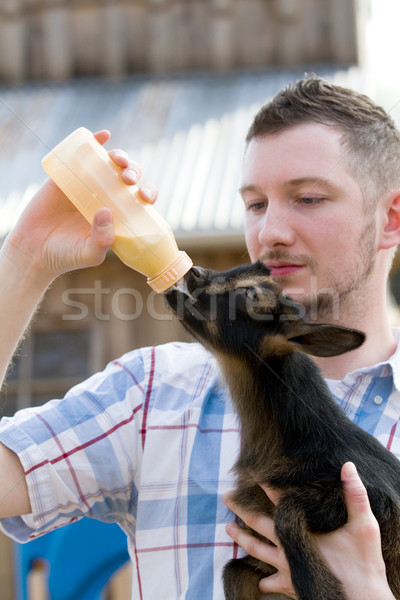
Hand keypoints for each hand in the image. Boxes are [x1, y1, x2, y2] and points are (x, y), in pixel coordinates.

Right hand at [4, 130, 157, 281]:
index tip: (145, 197)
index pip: (139, 199)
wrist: (34, 251)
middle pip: (127, 178)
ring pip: (109, 164)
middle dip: (133, 172)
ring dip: (119, 157)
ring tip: (117, 161)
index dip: (147, 193)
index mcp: (118, 215)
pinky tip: (102, 135)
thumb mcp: (90, 254)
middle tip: (128, 179)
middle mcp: (105, 197)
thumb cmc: (67, 256)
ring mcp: (86, 185)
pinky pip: (81, 156)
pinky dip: (94, 142)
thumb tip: (107, 211)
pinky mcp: (66, 177)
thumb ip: (102, 240)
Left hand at [224, 463, 394, 599]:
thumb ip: (355, 495)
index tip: (252, 472)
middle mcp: (288, 546)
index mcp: (301, 529)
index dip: (266, 485)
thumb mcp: (363, 525)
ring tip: (228, 530)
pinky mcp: (292, 586)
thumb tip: (348, 466)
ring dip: (242, 539)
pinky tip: (261, 583)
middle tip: (226, 497)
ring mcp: (288, 567)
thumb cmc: (363, 564)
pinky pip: (272, 583)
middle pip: (258, 523)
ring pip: (257, 550)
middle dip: (241, 509)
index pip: (280, 500)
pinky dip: (265, 583)